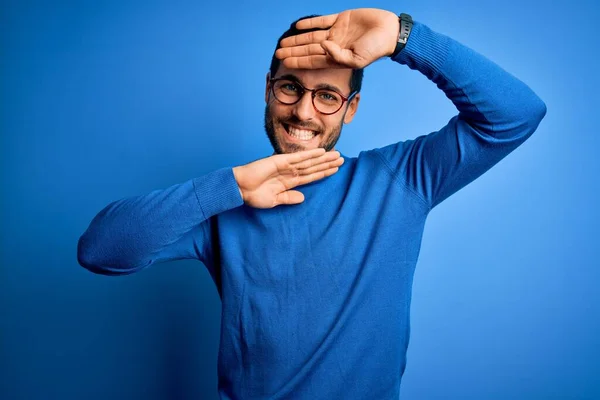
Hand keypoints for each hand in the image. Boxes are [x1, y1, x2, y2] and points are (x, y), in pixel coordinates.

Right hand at [232, 148, 343, 207]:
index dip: (323, 172)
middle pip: (313, 167)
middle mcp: (290, 172)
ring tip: (337, 156)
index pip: (311, 176)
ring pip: (309, 161)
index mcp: (289, 182)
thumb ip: (289, 198)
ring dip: (323, 158)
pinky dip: (310, 154)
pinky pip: (298, 157)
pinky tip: (322, 152)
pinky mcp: (279, 161)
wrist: (239, 189)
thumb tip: (302, 199)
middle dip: (327, 163)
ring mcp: (285, 165)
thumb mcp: (274, 200)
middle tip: (342, 159)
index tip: (335, 170)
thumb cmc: (253, 196)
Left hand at [275, 8, 398, 68]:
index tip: (284, 62)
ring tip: (283, 43)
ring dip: (298, 39)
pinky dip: (310, 23)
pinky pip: (322, 21)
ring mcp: (337, 32)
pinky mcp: (342, 19)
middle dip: (293, 52)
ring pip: (312, 36)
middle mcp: (334, 46)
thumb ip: (339, 56)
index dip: (298, 61)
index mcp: (337, 58)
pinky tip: (297, 26)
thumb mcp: (357, 59)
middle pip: (308, 49)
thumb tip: (323, 46)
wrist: (391, 32)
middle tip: (278, 53)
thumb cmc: (376, 49)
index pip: (312, 60)